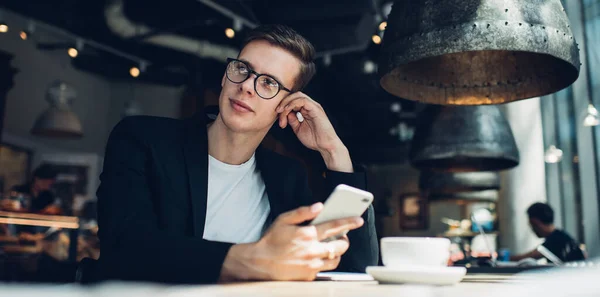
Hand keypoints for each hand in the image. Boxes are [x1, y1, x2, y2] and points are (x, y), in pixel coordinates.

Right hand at [219, 203, 363, 281]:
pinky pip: (325, 269)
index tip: (359, 220)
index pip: (335, 226)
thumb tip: (319, 206)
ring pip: (336, 259)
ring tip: (330, 247)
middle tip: (341, 237)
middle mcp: (312, 250)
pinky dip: (325, 262)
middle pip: (340, 245)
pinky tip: (318, 257)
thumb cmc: (271, 240)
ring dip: (337, 252)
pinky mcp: (310, 275)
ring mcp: (312, 265)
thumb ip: (303, 212)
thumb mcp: (284, 220)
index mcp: (307, 234)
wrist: (259, 263)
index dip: (349, 222)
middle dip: (344, 240)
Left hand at [276, 93, 352, 171]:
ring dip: (287, 102)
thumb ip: (292, 120)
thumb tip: (286, 114)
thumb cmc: (315, 139)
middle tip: (277, 111)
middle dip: (284, 102)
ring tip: (281, 111)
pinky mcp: (316, 108)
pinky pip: (302, 100)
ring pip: (297, 96)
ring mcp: (313, 106)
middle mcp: (310, 106)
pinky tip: (287, 110)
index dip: (284, 107)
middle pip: (294, 96)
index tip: (278, 117)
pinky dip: (292, 103)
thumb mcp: (298, 129)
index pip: (293, 101)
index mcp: (306, 110)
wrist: (325, 146)